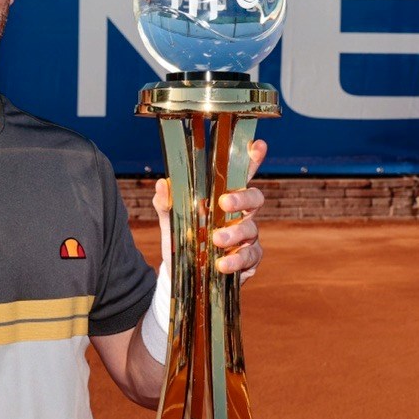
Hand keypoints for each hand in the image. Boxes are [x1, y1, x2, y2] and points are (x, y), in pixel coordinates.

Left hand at [153, 139, 266, 282]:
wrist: (181, 273)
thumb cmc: (182, 238)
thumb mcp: (170, 219)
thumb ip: (166, 202)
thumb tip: (162, 183)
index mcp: (224, 198)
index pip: (241, 175)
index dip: (252, 159)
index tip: (256, 146)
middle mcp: (241, 215)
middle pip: (255, 199)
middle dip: (242, 198)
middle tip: (224, 202)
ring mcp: (247, 238)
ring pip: (252, 230)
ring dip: (235, 234)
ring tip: (216, 240)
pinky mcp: (248, 261)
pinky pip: (251, 258)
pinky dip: (237, 261)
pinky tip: (222, 264)